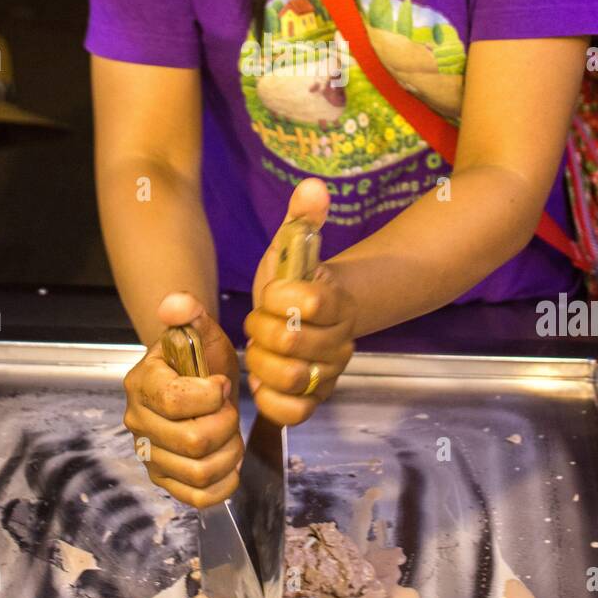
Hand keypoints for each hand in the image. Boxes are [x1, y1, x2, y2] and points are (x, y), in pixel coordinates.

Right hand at [123, 292, 243, 507]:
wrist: (197, 383)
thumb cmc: (200, 360)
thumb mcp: (201, 332)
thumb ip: (189, 313)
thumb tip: (175, 303)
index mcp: (142, 383)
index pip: (175, 401)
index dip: (210, 395)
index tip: (221, 383)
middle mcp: (138, 422)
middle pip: (193, 440)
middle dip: (226, 424)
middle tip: (230, 410)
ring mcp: (149, 455)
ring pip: (199, 471)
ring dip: (228, 454)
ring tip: (232, 434)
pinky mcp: (165, 479)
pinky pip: (196, 498)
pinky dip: (222, 486)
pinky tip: (230, 464)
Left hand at [244, 178, 356, 425]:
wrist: (307, 320)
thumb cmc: (294, 283)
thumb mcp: (292, 248)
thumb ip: (303, 219)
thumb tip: (313, 185)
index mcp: (336, 302)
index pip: (309, 302)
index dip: (278, 297)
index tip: (270, 292)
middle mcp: (340, 342)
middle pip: (289, 342)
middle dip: (260, 329)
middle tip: (258, 322)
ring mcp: (328, 375)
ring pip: (288, 377)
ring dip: (259, 362)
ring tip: (257, 349)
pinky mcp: (314, 401)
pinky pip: (292, 412)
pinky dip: (270, 398)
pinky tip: (262, 380)